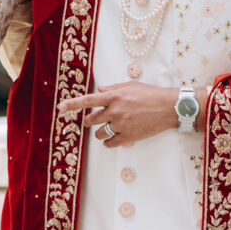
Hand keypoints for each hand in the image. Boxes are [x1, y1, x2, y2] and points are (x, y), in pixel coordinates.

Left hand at [58, 80, 200, 146]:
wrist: (169, 107)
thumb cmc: (150, 94)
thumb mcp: (130, 86)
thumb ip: (112, 89)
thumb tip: (99, 91)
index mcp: (114, 96)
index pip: (88, 100)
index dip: (72, 104)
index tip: (61, 108)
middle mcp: (115, 111)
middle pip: (92, 120)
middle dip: (90, 121)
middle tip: (94, 121)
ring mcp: (121, 125)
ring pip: (100, 133)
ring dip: (100, 132)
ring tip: (108, 129)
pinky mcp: (129, 136)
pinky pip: (111, 143)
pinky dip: (109, 142)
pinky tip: (113, 139)